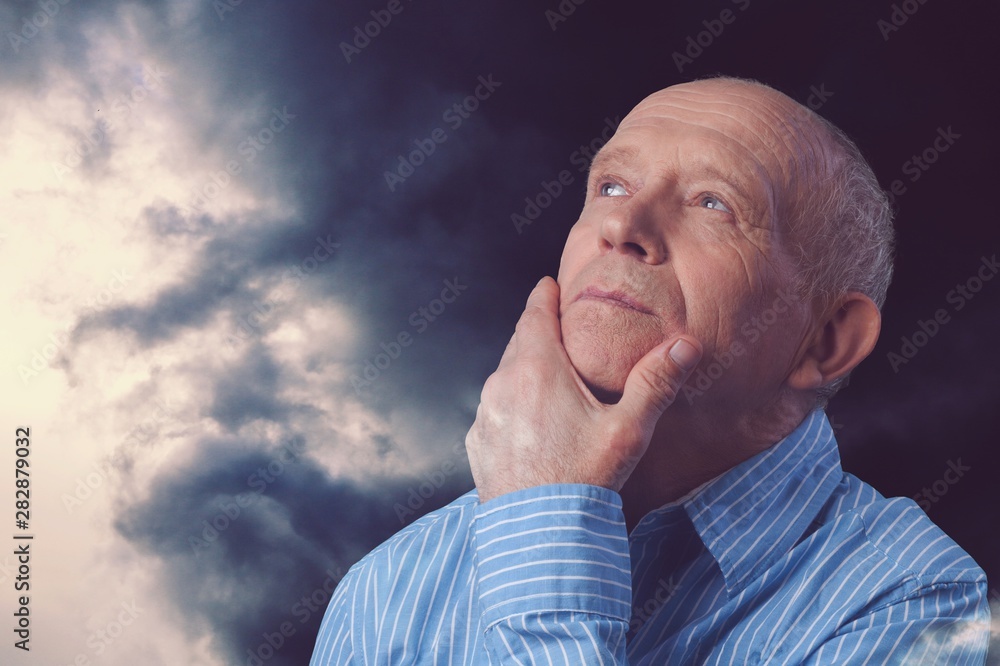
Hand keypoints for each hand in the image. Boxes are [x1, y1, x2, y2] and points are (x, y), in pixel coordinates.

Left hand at [466, 276, 701, 502]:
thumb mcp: (628, 429)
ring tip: (548, 377)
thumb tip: (685, 345)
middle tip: (556, 328)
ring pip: (504, 377)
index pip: (535, 314)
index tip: (549, 285)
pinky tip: (529, 422)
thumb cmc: (584, 480)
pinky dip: (511, 405)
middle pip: (519, 343)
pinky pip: (495, 410)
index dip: (544, 296)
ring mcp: (486, 415)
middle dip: (537, 332)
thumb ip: (656, 383)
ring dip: (523, 370)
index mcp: (537, 369)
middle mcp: (502, 384)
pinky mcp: (479, 443)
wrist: (539, 537)